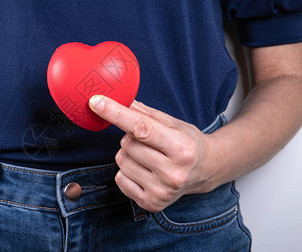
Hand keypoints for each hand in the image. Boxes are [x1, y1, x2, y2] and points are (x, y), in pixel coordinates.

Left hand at [89, 95, 216, 211]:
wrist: (204, 171)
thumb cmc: (186, 142)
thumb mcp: (172, 123)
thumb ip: (143, 112)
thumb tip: (117, 98)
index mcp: (182, 148)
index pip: (141, 128)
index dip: (115, 113)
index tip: (96, 102)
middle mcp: (173, 173)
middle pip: (127, 144)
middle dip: (131, 138)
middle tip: (149, 142)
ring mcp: (162, 191)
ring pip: (121, 160)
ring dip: (129, 154)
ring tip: (149, 157)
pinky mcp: (151, 203)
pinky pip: (120, 179)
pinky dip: (127, 172)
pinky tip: (145, 171)